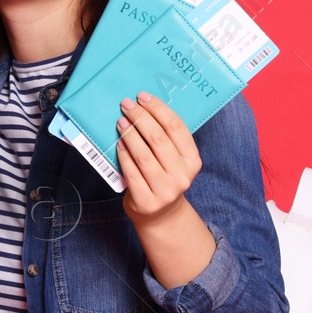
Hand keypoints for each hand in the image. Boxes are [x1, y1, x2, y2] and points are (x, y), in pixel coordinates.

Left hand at [114, 91, 202, 223]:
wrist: (162, 216)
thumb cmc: (165, 179)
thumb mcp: (176, 161)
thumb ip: (167, 139)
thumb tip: (145, 106)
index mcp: (193, 161)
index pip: (176, 128)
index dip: (158, 109)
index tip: (143, 96)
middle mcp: (182, 176)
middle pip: (158, 139)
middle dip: (140, 117)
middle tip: (126, 104)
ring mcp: (165, 190)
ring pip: (143, 155)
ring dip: (129, 134)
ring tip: (121, 121)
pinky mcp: (146, 200)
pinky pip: (131, 171)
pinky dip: (123, 154)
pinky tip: (118, 143)